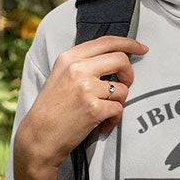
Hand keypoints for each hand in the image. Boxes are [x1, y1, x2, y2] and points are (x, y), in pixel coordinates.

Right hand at [12, 36, 146, 179]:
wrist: (37, 138)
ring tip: (104, 112)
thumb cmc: (51, 110)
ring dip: (118, 102)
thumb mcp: (60, 77)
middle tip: (125, 85)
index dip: (129, 43)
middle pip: (121, 60)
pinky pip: (119, 109)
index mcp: (69, 58)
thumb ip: (82, 65)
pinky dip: (114, 119)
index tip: (142, 49)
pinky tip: (101, 124)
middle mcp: (78, 69)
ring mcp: (86, 88)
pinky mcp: (94, 108)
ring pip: (123, 88)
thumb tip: (113, 59)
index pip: (106, 42)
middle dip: (129, 74)